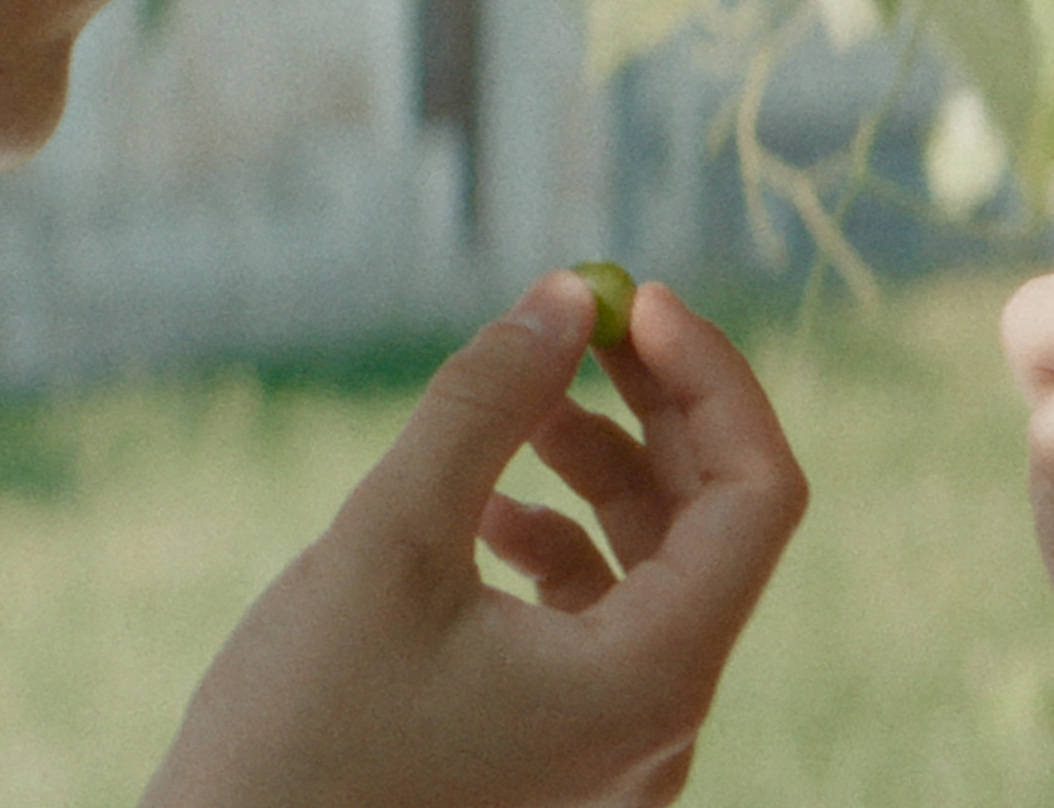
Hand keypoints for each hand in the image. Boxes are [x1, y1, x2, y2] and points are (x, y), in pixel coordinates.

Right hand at [146, 272, 807, 807]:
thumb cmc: (297, 736)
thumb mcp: (385, 540)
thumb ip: (485, 406)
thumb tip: (567, 296)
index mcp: (649, 682)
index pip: (755, 497)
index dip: (711, 380)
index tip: (634, 299)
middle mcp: (658, 726)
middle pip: (713, 527)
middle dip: (653, 408)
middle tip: (583, 318)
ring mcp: (616, 751)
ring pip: (655, 571)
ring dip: (599, 470)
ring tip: (514, 409)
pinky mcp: (565, 756)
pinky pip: (602, 626)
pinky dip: (561, 547)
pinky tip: (483, 509)